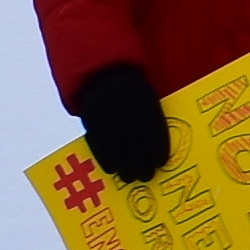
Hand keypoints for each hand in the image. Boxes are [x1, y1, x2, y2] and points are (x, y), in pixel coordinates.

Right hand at [72, 63, 170, 183]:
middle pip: (134, 135)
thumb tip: (157, 154)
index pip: (153, 123)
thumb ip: (150, 118)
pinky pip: (97, 139)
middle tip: (146, 176)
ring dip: (123, 163)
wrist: (103, 71)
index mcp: (143, 94)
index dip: (158, 145)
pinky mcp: (89, 113)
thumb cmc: (132, 93)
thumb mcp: (145, 96)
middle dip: (141, 159)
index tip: (161, 163)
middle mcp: (123, 100)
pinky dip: (104, 157)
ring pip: (115, 140)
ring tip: (130, 178)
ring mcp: (104, 106)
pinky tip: (111, 169)